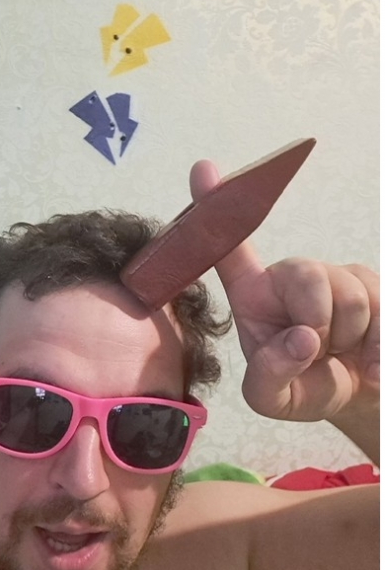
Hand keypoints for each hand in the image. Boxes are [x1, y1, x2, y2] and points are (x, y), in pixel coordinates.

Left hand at [190, 160, 379, 433]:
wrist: (355, 400)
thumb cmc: (301, 388)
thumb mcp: (272, 399)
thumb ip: (271, 375)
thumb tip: (301, 338)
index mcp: (254, 296)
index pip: (230, 250)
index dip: (216, 210)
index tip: (202, 169)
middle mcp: (291, 277)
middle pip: (308, 274)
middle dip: (319, 322)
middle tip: (317, 351)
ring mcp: (336, 277)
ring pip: (351, 294)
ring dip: (350, 339)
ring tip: (340, 356)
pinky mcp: (375, 286)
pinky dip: (380, 348)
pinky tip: (372, 370)